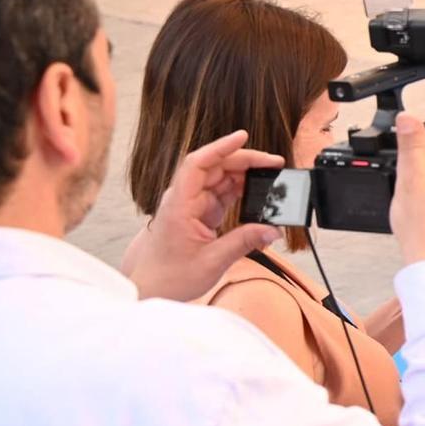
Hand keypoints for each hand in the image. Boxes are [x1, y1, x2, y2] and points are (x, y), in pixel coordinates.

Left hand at [124, 130, 282, 300]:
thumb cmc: (169, 277)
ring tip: (271, 178)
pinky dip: (239, 192)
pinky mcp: (198, 215)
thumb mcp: (212, 262)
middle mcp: (184, 199)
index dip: (221, 147)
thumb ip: (244, 242)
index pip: (198, 163)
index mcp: (179, 205)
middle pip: (214, 167)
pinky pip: (221, 195)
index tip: (243, 136)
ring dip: (244, 176)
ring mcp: (191, 206)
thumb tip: (272, 230)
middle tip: (274, 164)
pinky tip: (257, 195)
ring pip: (219, 179)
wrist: (150, 289)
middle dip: (244, 161)